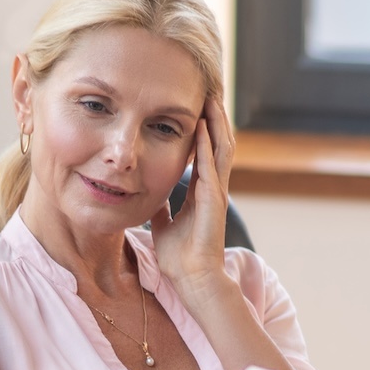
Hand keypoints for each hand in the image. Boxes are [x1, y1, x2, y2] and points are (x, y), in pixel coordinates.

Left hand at [151, 94, 236, 301]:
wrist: (193, 280)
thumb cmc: (180, 257)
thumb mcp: (163, 222)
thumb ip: (161, 205)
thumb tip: (148, 191)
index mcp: (202, 191)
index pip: (205, 151)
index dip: (202, 127)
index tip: (194, 104)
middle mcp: (213, 188)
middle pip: (217, 142)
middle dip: (214, 116)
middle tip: (207, 89)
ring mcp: (216, 194)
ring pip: (221, 149)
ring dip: (216, 123)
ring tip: (210, 98)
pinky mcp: (213, 202)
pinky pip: (211, 168)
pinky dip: (206, 146)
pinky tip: (201, 127)